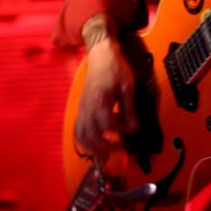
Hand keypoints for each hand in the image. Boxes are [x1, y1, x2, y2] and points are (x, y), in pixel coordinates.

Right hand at [75, 37, 136, 161]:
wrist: (100, 54)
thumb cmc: (115, 69)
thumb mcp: (127, 87)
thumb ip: (129, 109)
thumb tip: (134, 128)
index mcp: (100, 101)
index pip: (107, 125)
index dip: (119, 131)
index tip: (130, 128)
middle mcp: (87, 107)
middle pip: (89, 135)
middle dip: (100, 148)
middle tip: (112, 156)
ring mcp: (81, 107)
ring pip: (80, 133)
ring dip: (89, 147)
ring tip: (101, 155)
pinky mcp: (80, 107)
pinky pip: (77, 127)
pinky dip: (83, 139)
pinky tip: (91, 144)